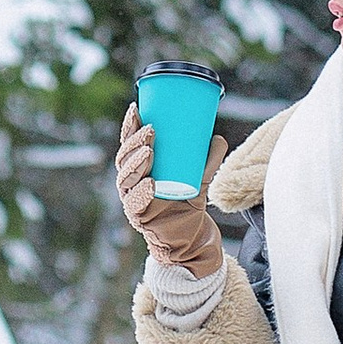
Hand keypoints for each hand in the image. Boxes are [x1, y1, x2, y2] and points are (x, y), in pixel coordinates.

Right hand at [115, 102, 225, 276]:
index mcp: (139, 166)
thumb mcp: (200, 176)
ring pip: (126, 178)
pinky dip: (141, 193)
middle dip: (135, 142)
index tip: (137, 108)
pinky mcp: (139, 217)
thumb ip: (209, 159)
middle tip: (152, 131)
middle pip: (125, 158)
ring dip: (136, 163)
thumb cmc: (188, 200)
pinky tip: (149, 184)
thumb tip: (218, 137)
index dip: (129, 126)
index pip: (129, 142)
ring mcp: (132, 199)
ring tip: (149, 152)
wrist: (190, 235)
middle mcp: (131, 181)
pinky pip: (135, 204)